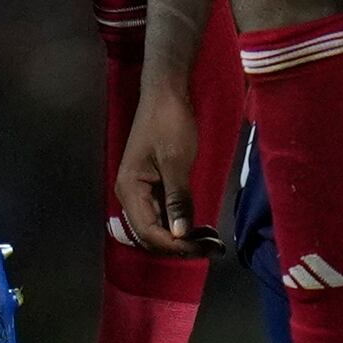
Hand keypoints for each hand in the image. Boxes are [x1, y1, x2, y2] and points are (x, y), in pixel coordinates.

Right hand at [111, 77, 214, 255]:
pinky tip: (199, 227)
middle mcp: (130, 194)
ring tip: (210, 240)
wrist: (166, 94)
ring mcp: (140, 191)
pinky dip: (180, 223)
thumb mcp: (176, 162)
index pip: (149, 232)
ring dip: (181, 237)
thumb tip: (180, 235)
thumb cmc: (169, 124)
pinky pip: (162, 214)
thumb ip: (178, 200)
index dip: (176, 245)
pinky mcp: (152, 186)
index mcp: (130, 189)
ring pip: (157, 227)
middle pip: (151, 234)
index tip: (204, 248)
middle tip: (213, 247)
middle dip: (180, 245)